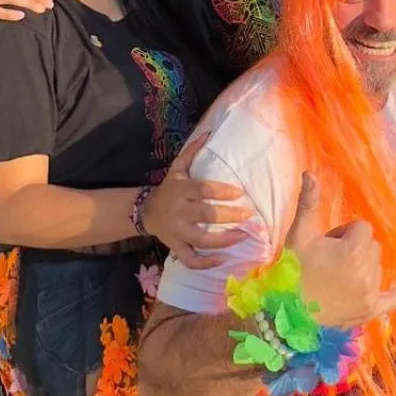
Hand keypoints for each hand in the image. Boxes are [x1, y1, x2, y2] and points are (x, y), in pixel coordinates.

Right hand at [143, 134, 252, 262]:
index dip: (222, 191)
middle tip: (249, 215)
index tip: (240, 193)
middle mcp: (179, 212)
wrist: (146, 212)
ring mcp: (177, 232)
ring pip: (201, 241)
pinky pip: (191, 260)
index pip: (203, 190)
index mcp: (181, 190)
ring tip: (243, 236)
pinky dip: (206, 264)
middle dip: (230, 216)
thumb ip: (192, 151)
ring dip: (224, 241)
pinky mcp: (176, 247)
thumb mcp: (177, 168)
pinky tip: (224, 260)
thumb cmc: (169, 188)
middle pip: (206, 216)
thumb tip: (208, 131)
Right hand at [287, 171, 395, 329]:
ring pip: (377, 266)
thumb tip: (310, 173)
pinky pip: (394, 298)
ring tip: (337, 276)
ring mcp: (370, 292)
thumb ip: (308, 203)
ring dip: (362, 266)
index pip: (362, 228)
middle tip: (330, 260)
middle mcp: (367, 272)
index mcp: (353, 251)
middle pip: (372, 246)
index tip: (328, 243)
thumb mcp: (300, 235)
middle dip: (354, 248)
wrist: (288, 311)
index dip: (344, 232)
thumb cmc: (293, 270)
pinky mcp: (371, 309)